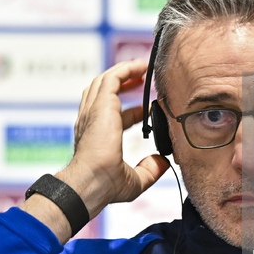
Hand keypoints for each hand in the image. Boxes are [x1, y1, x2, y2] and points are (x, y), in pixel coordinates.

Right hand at [57, 59, 169, 217]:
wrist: (91, 183)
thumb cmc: (103, 186)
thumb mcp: (134, 181)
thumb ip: (149, 170)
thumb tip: (163, 162)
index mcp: (96, 136)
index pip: (114, 117)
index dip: (132, 111)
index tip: (147, 110)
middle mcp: (91, 121)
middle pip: (104, 92)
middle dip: (124, 82)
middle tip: (142, 78)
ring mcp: (93, 112)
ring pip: (105, 81)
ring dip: (124, 71)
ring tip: (142, 67)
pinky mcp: (101, 106)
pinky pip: (112, 79)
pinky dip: (125, 70)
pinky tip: (140, 67)